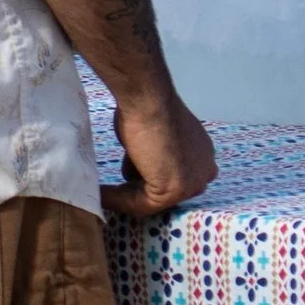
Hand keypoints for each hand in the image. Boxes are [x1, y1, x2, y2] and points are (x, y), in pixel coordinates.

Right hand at [104, 85, 216, 220]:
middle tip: (113, 190)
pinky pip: (140, 204)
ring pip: (152, 200)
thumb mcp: (156, 133)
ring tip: (103, 193)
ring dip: (125, 197)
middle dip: (138, 190)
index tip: (125, 182)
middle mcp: (203, 170)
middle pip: (165, 191)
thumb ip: (157, 151)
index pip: (174, 176)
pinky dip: (118, 201)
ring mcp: (191, 183)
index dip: (147, 180)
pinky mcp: (173, 191)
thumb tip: (140, 163)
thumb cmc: (148, 109)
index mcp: (202, 154)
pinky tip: (100, 194)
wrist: (147, 100)